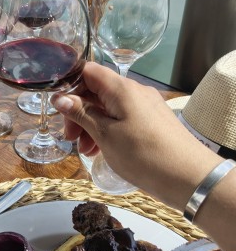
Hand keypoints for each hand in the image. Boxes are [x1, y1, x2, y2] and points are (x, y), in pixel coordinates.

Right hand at [51, 62, 220, 207]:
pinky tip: (102, 149)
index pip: (88, 71)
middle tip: (70, 138)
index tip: (61, 110)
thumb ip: (82, 114)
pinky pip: (123, 117)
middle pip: (97, 91)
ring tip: (85, 150)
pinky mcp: (152, 120)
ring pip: (109, 107)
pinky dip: (108, 129)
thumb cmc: (143, 155)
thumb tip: (60, 97)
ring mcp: (146, 105)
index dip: (70, 86)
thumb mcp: (106, 135)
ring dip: (92, 124)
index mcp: (121, 88)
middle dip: (79, 112)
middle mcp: (134, 91)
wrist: (190, 178)